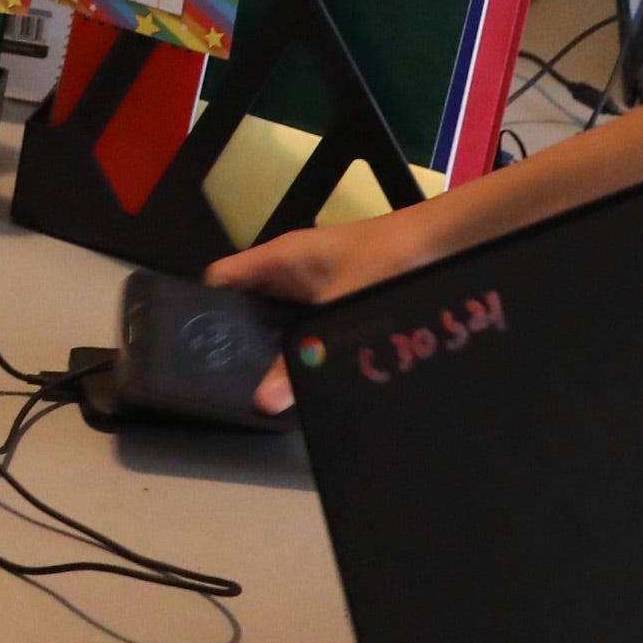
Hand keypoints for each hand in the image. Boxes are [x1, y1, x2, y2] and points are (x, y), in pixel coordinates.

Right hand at [209, 189, 492, 411]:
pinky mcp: (338, 292)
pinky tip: (306, 371)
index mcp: (279, 257)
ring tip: (261, 384)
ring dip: (274, 343)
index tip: (198, 348)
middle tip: (230, 379)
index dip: (204, 308)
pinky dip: (303, 343)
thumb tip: (265, 400)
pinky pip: (306, 320)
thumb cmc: (387, 261)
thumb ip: (304, 359)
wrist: (444, 243)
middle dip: (240, 337)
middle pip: (247, 302)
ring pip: (279, 315)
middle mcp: (291, 266)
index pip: (221, 278)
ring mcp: (316, 279)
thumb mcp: (340, 314)